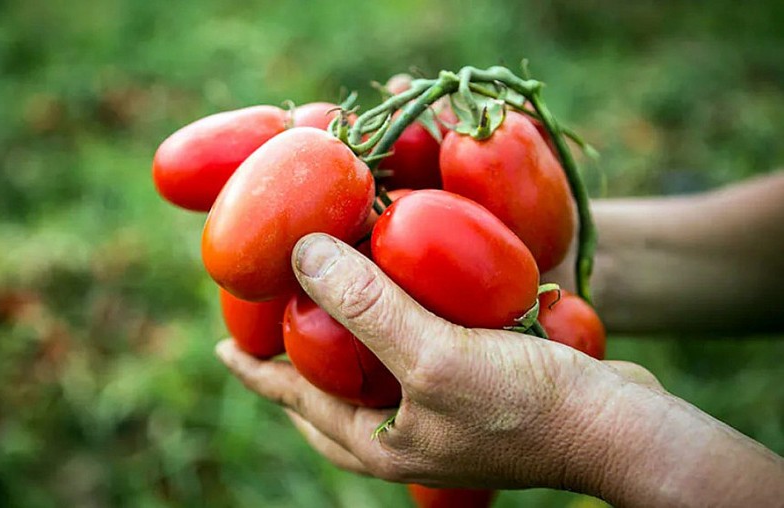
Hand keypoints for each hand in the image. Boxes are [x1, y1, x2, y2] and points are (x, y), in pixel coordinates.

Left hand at [215, 233, 657, 491]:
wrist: (620, 426)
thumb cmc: (524, 405)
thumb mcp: (432, 355)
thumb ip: (364, 306)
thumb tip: (302, 252)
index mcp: (377, 442)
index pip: (294, 401)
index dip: (255, 371)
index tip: (220, 347)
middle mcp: (402, 433)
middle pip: (328, 391)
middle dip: (296, 357)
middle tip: (273, 317)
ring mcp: (439, 413)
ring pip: (374, 369)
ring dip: (350, 331)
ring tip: (331, 295)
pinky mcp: (475, 388)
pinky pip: (417, 350)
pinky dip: (401, 317)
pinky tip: (407, 287)